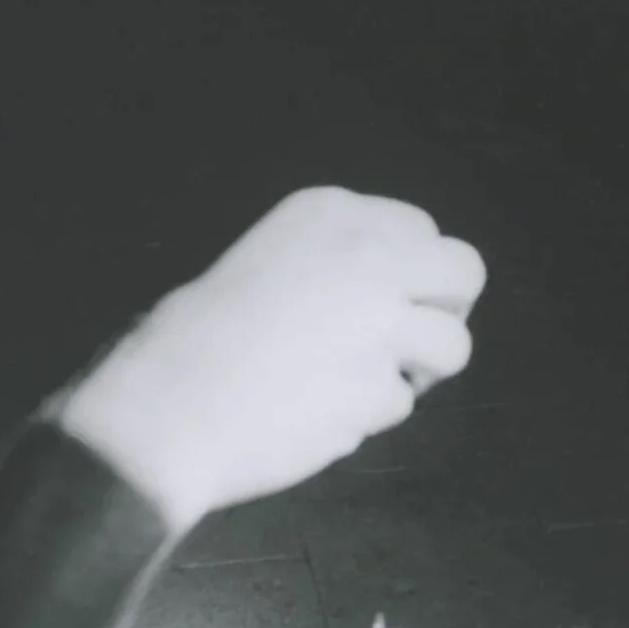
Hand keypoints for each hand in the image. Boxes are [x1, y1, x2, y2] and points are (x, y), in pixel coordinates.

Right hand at [53, 187, 484, 531]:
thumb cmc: (190, 337)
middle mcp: (369, 256)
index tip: (386, 303)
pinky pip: (401, 404)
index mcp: (331, 212)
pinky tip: (316, 413)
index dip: (413, 275)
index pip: (420, 230)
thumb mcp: (263, 261)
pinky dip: (368, 415)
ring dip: (417, 371)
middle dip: (447, 310)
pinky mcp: (379, 388)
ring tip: (359, 385)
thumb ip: (333, 267)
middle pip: (463, 273)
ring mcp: (381, 323)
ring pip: (452, 346)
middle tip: (413, 344)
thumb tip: (394, 296)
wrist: (165, 407)